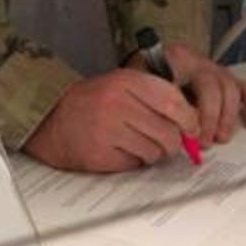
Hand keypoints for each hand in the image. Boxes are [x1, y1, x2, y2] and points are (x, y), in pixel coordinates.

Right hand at [22, 68, 200, 172]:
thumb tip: (192, 121)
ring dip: (154, 152)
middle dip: (174, 141)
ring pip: (155, 151)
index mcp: (125, 81)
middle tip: (168, 141)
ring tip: (138, 142)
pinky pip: (136, 164)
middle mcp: (117, 104)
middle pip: (168, 131)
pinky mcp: (101, 155)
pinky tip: (121, 149)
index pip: (172, 100)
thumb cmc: (94, 102)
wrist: (52, 120)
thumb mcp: (123, 85)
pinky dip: (135, 160)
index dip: (189, 117)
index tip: (192, 126)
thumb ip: (156, 96)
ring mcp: (107, 130)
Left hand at [147, 42, 245, 146]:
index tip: (189, 134)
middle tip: (204, 141)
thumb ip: (159, 102)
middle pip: (216, 87)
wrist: (149, 61)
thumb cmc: (146, 76)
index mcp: (179, 58)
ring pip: (232, 89)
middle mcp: (201, 61)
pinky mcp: (226, 79)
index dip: (196, 113)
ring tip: (220, 137)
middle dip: (212, 118)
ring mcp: (215, 70)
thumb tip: (177, 130)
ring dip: (228, 117)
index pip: (198, 83)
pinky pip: (245, 89)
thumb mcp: (144, 84)